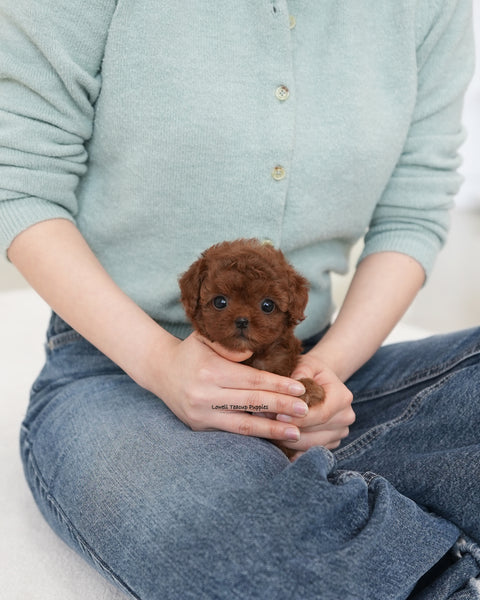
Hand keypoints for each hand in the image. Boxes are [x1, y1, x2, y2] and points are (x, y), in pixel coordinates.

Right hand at [146, 332, 310, 443]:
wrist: (160, 371)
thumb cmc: (191, 352)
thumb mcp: (207, 338)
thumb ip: (231, 346)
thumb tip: (255, 354)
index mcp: (211, 371)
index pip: (252, 380)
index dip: (278, 385)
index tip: (300, 388)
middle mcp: (205, 395)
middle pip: (252, 403)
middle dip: (281, 407)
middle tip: (306, 410)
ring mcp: (201, 415)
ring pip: (243, 425)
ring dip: (271, 430)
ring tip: (295, 433)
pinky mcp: (200, 427)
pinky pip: (231, 432)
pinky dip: (254, 435)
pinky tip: (272, 437)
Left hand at [276, 351, 354, 457]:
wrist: (321, 380)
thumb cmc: (310, 371)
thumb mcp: (306, 364)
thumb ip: (300, 372)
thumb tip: (290, 387)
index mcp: (342, 397)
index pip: (321, 414)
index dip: (299, 417)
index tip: (278, 415)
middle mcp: (345, 417)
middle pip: (315, 433)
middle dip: (289, 429)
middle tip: (266, 423)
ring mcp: (340, 432)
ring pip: (311, 445)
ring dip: (288, 440)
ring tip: (268, 429)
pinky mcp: (331, 443)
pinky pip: (309, 451)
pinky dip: (292, 447)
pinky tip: (277, 439)